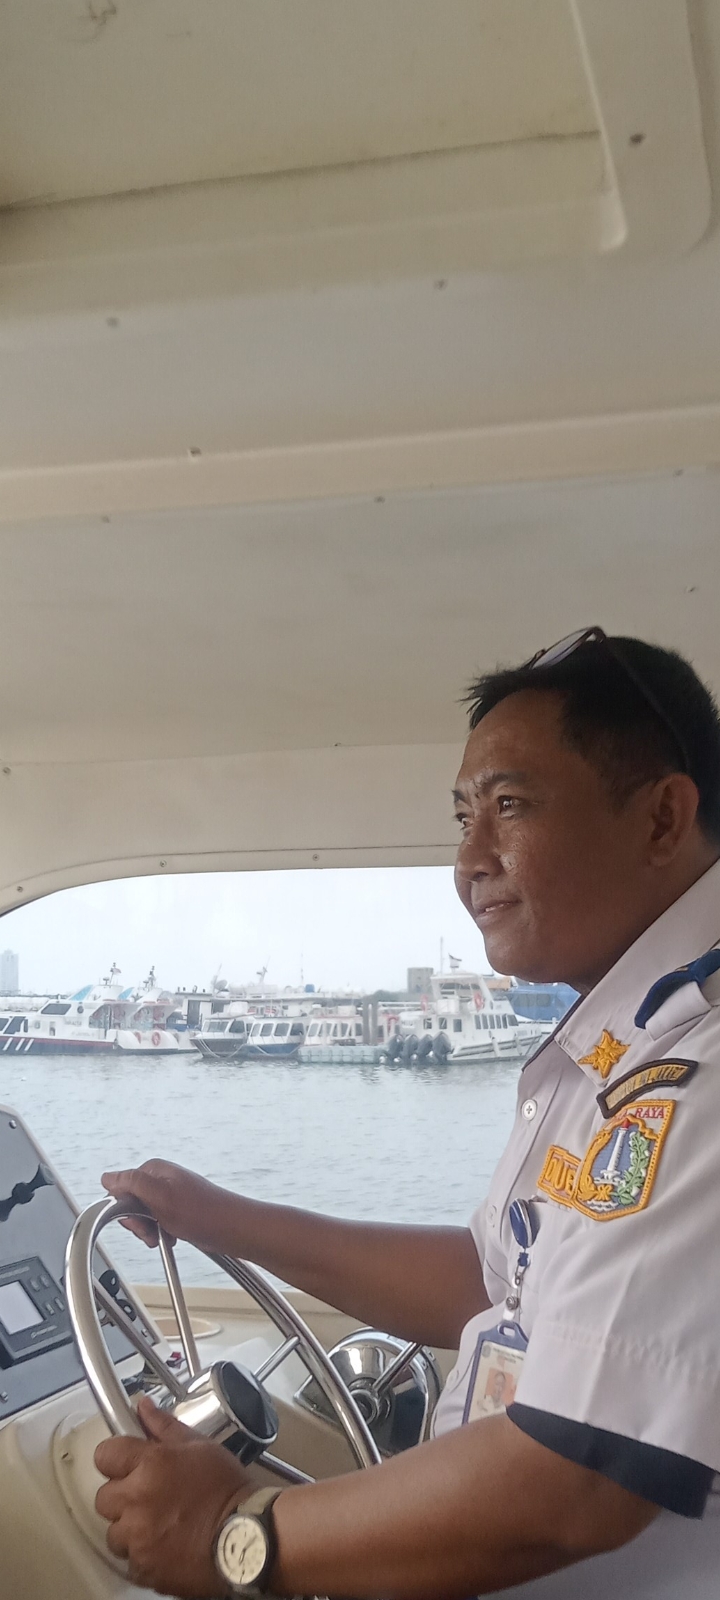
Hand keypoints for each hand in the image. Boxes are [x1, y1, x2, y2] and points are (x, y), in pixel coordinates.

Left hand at [95, 1396, 252, 1595]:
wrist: (247, 1535)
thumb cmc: (227, 1489)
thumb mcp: (200, 1447)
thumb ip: (165, 1427)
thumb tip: (143, 1407)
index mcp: (150, 1465)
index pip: (104, 1455)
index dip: (116, 1458)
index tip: (127, 1464)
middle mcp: (137, 1501)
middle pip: (104, 1497)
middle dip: (122, 1496)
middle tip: (148, 1496)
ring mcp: (138, 1538)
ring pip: (114, 1532)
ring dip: (130, 1528)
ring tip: (158, 1525)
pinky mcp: (144, 1568)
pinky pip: (130, 1560)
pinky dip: (143, 1555)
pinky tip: (165, 1545)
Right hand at [102, 1159, 228, 1248]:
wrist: (231, 1229)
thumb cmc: (202, 1213)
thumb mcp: (161, 1197)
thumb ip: (132, 1184)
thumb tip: (107, 1178)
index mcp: (153, 1171)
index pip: (120, 1189)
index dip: (125, 1210)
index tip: (140, 1220)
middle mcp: (160, 1180)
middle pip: (130, 1205)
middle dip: (138, 1223)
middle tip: (154, 1229)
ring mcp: (168, 1195)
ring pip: (142, 1217)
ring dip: (150, 1231)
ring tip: (166, 1235)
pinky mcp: (176, 1210)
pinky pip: (156, 1224)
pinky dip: (161, 1234)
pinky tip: (172, 1237)